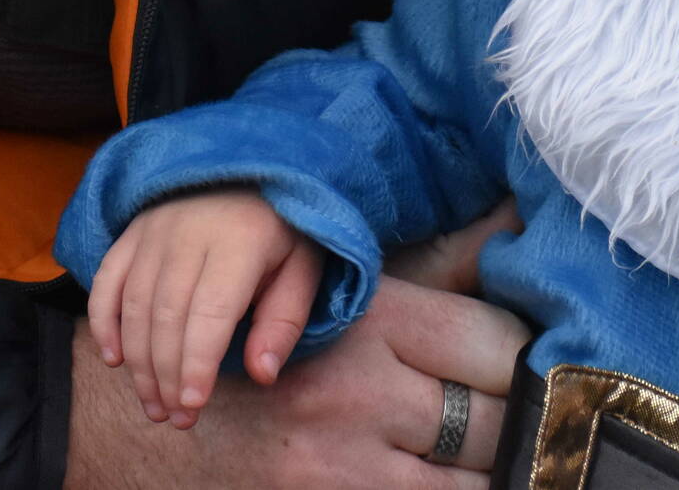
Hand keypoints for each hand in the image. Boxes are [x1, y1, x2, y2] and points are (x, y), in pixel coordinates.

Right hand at [64, 200, 529, 489]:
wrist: (149, 419)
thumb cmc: (271, 345)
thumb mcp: (349, 289)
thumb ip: (441, 260)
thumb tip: (517, 216)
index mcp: (373, 318)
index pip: (496, 345)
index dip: (524, 361)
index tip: (529, 369)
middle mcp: (361, 390)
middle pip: (496, 422)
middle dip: (513, 427)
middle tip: (518, 422)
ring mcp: (341, 464)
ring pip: (470, 485)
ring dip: (485, 475)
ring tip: (487, 461)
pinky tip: (436, 481)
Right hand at [86, 190, 320, 428]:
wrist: (249, 168)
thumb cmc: (282, 227)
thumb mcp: (303, 266)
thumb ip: (285, 320)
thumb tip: (263, 375)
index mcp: (240, 241)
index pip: (210, 312)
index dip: (197, 364)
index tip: (193, 405)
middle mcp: (189, 233)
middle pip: (167, 316)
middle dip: (166, 375)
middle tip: (177, 418)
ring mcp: (154, 230)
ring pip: (134, 305)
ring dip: (139, 362)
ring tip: (153, 404)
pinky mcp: (132, 231)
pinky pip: (107, 280)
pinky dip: (104, 322)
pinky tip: (114, 360)